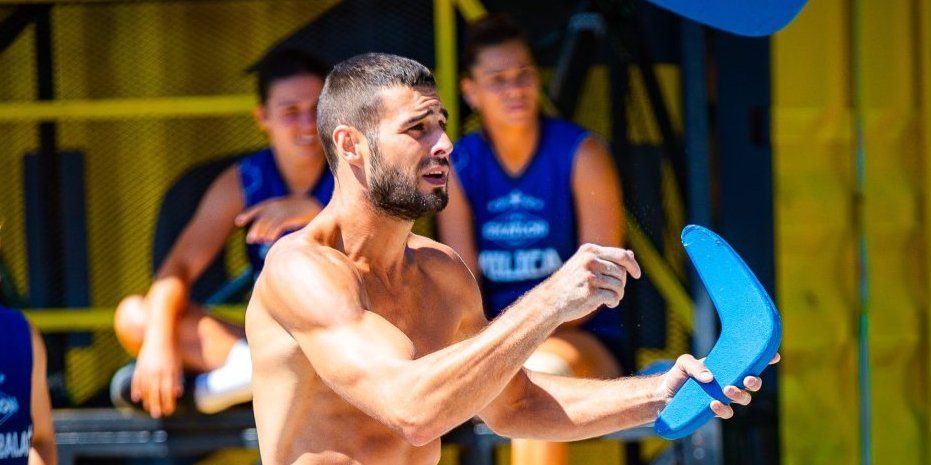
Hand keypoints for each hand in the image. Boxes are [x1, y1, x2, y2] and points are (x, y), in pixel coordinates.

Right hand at [131, 340, 182, 417]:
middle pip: (155, 392)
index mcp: (167, 371)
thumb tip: (178, 393)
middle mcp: (156, 372)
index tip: (169, 411)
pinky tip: (137, 398)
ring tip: (147, 408)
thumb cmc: (172, 351)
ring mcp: (146, 369)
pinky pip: (136, 380)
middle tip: (157, 415)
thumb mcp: (177, 364)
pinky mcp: (139, 366)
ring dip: (146, 399)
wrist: (159, 336)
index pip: (167, 391)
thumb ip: (176, 378)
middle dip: (156, 404)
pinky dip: (136, 389)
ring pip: (145, 388)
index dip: (168, 402)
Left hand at [235, 196, 321, 243]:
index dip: (248, 214)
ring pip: (268, 222)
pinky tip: (269, 240)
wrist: (319, 208)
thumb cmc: (304, 214)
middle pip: (262, 218)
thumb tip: (264, 238)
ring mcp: (284, 210)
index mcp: (276, 203)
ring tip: (259, 241)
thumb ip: (277, 222)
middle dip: (255, 229)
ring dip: (262, 232)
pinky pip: (278, 225)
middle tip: (251, 240)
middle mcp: (278, 205)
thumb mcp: (289, 214)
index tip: (239, 221)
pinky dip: (272, 233)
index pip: (259, 208)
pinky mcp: (291, 215)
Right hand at [540, 244, 640, 321]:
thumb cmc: (570, 283)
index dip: (633, 265)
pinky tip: (607, 304)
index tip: (637, 274)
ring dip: (618, 295)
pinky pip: (614, 297)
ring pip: (619, 285)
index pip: (621, 255)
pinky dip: (614, 302)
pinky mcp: (590, 292)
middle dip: (621, 284)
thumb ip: (606, 259)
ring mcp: (589, 276)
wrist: (550, 301)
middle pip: (621, 272)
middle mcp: (589, 261)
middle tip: (614, 291)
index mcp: (589, 251)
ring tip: (609, 298)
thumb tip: (631, 254)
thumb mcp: (585, 264)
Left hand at [657, 353, 780, 418]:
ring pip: (744, 399)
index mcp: (727, 367)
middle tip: (747, 379)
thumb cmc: (677, 376)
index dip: (764, 359)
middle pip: (753, 383)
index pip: (749, 363)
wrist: (664, 396)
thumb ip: (695, 366)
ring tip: (727, 389)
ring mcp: (724, 397)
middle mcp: (730, 382)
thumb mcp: (684, 363)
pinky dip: (723, 408)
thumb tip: (710, 378)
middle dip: (755, 382)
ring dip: (740, 395)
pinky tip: (714, 404)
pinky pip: (727, 412)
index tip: (773, 355)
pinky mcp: (716, 411)